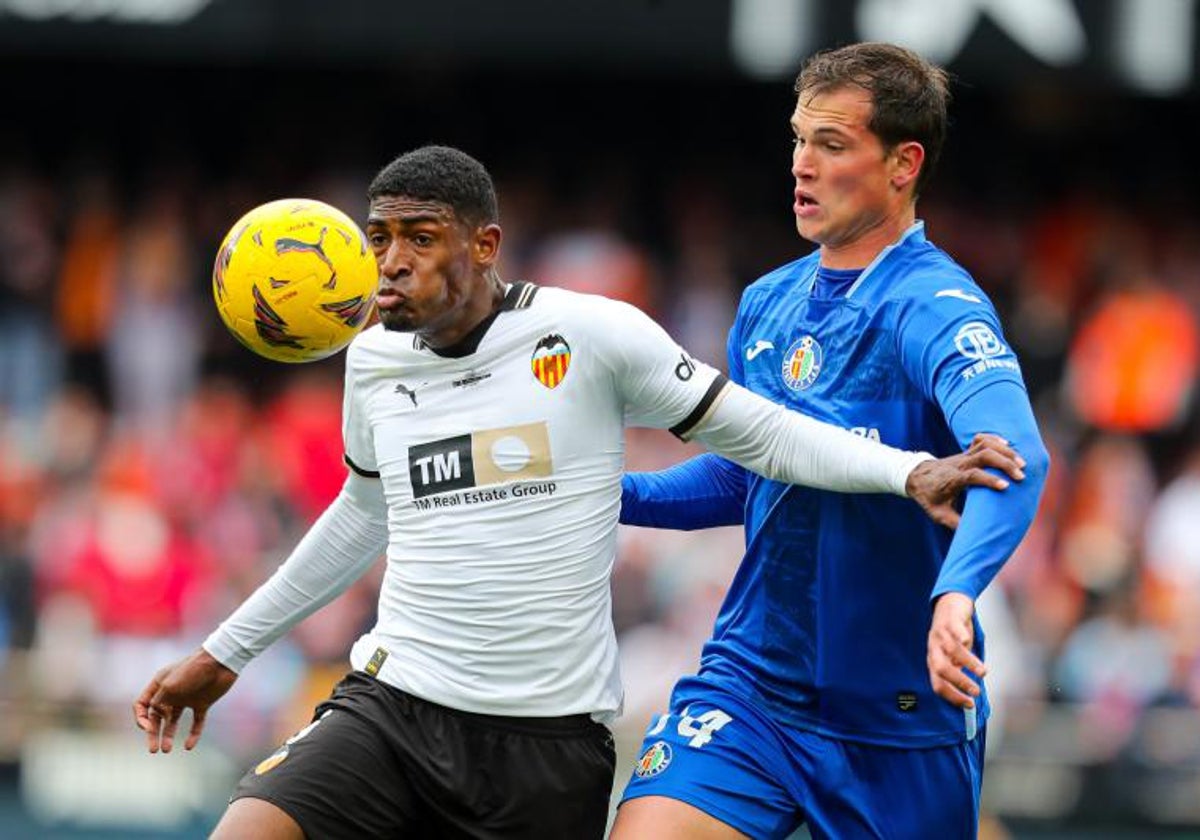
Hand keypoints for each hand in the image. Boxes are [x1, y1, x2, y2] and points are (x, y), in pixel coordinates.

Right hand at [133, 648, 237, 753]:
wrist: (221, 662)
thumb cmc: (193, 670)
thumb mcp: (169, 686)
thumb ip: (159, 702)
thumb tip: (158, 716)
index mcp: (159, 685)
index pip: (142, 705)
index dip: (141, 719)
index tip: (148, 728)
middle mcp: (171, 693)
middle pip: (156, 717)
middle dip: (153, 734)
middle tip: (153, 750)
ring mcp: (187, 698)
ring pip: (174, 721)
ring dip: (168, 735)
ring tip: (166, 750)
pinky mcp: (203, 703)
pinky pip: (196, 722)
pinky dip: (192, 735)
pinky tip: (188, 746)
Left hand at [905, 433, 1024, 528]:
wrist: (916, 477)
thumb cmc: (929, 497)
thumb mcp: (938, 514)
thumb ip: (954, 523)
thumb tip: (974, 536)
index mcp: (952, 479)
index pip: (972, 475)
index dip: (989, 479)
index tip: (1005, 487)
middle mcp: (959, 464)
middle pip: (983, 455)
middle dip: (1004, 463)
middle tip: (1021, 476)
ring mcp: (963, 456)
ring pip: (984, 444)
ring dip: (1004, 451)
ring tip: (1022, 462)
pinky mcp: (966, 452)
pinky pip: (980, 439)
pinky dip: (994, 439)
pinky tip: (1008, 445)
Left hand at [927, 592, 984, 708]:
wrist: (951, 603)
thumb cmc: (955, 636)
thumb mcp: (954, 656)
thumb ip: (959, 672)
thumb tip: (972, 694)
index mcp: (934, 660)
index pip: (937, 684)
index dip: (952, 696)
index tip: (969, 705)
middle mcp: (934, 648)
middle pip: (941, 669)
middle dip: (959, 682)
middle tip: (976, 691)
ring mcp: (941, 633)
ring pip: (951, 650)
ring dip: (967, 663)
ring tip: (983, 673)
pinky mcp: (949, 620)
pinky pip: (952, 628)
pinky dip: (959, 635)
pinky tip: (967, 641)